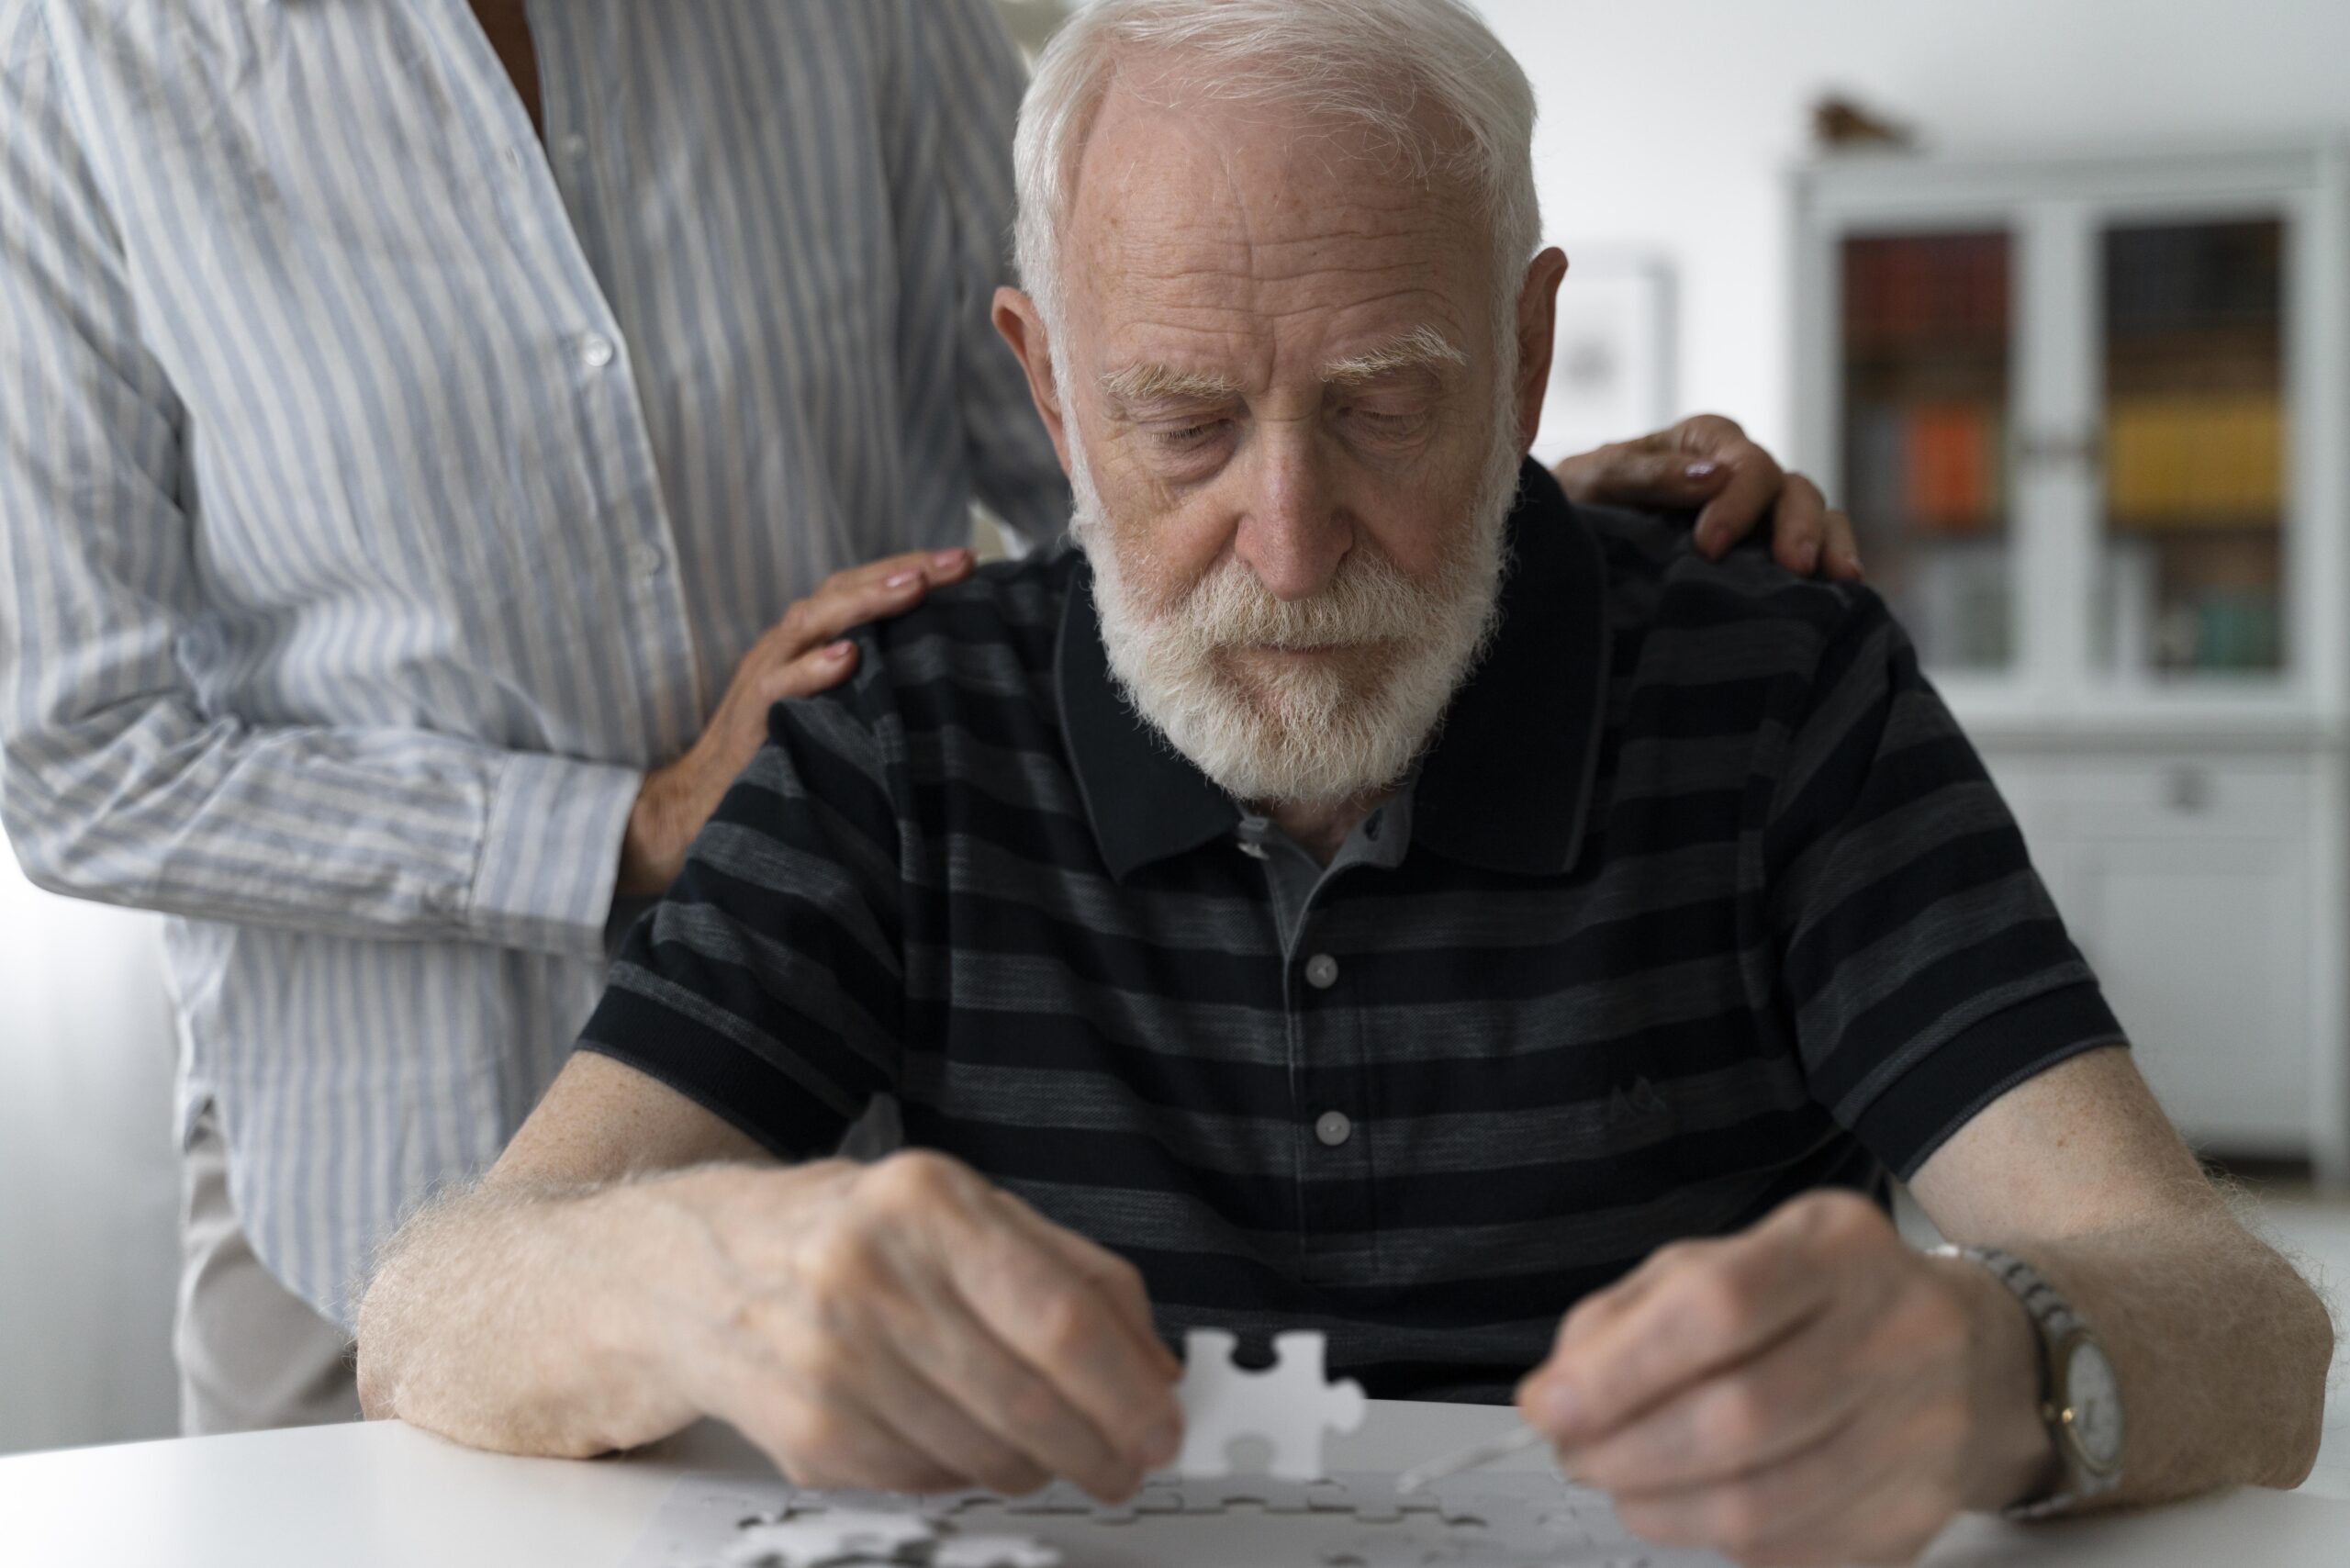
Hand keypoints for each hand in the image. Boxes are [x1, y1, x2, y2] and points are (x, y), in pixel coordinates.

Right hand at [619, 548, 974, 895]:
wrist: (703, 803)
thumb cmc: (783, 751)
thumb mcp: (833, 707)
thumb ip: (871, 680)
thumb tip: (945, 669)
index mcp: (811, 640)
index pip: (863, 588)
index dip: (913, 570)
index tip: (969, 562)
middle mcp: (788, 645)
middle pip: (844, 591)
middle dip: (903, 571)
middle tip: (959, 561)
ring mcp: (766, 675)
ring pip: (813, 623)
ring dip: (865, 602)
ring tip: (913, 586)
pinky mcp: (751, 716)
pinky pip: (780, 686)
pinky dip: (812, 669)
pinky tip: (848, 657)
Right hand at [653, 1150, 1183, 1499]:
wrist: (696, 1272)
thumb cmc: (851, 1235)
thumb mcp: (961, 1209)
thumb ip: (1070, 1270)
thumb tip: (1155, 1365)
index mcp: (925, 1202)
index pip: (1058, 1315)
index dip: (1126, 1387)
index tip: (1163, 1422)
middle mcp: (870, 1275)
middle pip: (1029, 1399)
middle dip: (1101, 1447)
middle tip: (1130, 1462)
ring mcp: (832, 1361)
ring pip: (984, 1454)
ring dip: (1039, 1466)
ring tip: (1048, 1449)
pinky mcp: (808, 1433)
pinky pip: (929, 1480)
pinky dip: (964, 1473)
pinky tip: (958, 1436)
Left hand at [1515, 1191, 2057, 1565]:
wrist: (1974, 1355)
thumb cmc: (1815, 1302)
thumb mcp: (1725, 1263)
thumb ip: (1629, 1316)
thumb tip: (1556, 1398)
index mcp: (1837, 1247)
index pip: (1718, 1308)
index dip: (1619, 1370)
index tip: (1547, 1406)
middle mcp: (1901, 1332)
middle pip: (1739, 1419)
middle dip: (1626, 1451)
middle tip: (1574, 1455)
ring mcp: (1924, 1432)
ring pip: (1761, 1506)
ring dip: (1658, 1508)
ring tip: (1620, 1485)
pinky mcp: (1920, 1515)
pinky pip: (1791, 1552)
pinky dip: (1718, 1540)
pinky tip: (1694, 1505)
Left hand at [1552, 415, 1861, 580]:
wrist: (1569, 540)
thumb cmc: (1581, 499)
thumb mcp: (1596, 480)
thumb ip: (1647, 473)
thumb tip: (1712, 475)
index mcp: (1706, 442)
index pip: (1744, 462)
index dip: (1738, 501)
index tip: (1710, 546)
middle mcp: (1743, 472)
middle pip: (1791, 489)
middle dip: (1798, 526)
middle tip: (1796, 567)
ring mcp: (1761, 513)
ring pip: (1815, 516)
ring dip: (1828, 545)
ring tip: (1841, 581)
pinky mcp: (1765, 552)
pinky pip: (1813, 553)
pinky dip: (1830, 570)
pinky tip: (1841, 597)